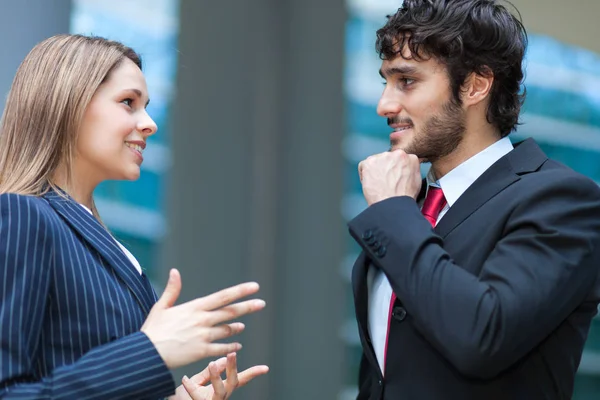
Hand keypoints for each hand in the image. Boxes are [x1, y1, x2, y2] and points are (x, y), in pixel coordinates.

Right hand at [141, 269, 265, 369]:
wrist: (147, 354)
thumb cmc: (153, 330)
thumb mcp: (161, 307)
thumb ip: (172, 290)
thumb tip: (175, 271)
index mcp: (194, 307)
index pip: (222, 296)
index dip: (240, 291)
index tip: (254, 287)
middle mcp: (202, 320)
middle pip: (230, 312)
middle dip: (248, 307)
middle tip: (261, 303)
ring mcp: (203, 336)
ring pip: (227, 330)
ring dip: (237, 328)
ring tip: (242, 327)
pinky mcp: (202, 351)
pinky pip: (222, 348)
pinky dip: (231, 347)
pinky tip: (237, 345)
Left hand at [170, 353, 268, 399]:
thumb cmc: (183, 396)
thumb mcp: (198, 380)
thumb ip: (210, 371)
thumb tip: (222, 359)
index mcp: (222, 388)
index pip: (240, 379)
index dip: (253, 373)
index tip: (266, 368)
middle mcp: (220, 395)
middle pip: (234, 382)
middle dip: (233, 368)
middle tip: (232, 353)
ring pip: (220, 390)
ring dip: (216, 376)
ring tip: (211, 364)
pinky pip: (197, 396)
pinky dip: (191, 386)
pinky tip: (185, 379)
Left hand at [358, 149, 421, 205]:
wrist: (392, 203)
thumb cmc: (403, 196)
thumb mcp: (416, 181)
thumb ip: (411, 170)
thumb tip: (406, 170)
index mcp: (410, 158)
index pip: (399, 159)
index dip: (395, 170)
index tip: (393, 176)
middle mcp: (396, 154)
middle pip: (387, 159)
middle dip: (385, 169)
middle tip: (385, 181)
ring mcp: (382, 157)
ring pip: (375, 162)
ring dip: (375, 171)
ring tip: (378, 184)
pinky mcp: (369, 162)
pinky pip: (363, 166)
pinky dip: (364, 174)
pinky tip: (371, 184)